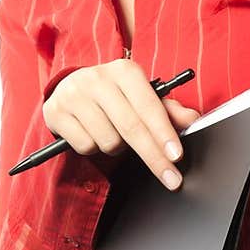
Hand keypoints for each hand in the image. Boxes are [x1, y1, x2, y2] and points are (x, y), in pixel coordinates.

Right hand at [43, 59, 201, 189]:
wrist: (70, 88)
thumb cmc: (114, 96)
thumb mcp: (140, 96)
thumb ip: (168, 110)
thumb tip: (193, 120)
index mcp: (124, 70)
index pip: (149, 106)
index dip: (164, 134)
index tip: (176, 157)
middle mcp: (98, 79)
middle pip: (131, 128)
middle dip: (154, 157)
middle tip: (171, 178)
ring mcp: (74, 95)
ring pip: (109, 141)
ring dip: (118, 148)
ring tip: (115, 134)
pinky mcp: (56, 112)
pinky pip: (86, 146)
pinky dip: (94, 148)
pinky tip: (94, 134)